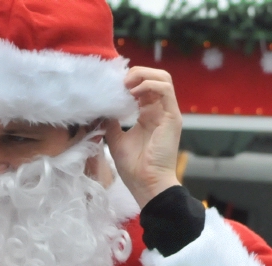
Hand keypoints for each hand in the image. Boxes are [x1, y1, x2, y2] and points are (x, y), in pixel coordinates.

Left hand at [104, 67, 182, 207]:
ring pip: (162, 78)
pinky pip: (165, 89)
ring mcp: (168, 112)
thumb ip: (111, 122)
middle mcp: (160, 110)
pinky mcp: (173, 116)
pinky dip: (148, 85)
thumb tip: (101, 109)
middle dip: (136, 74)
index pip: (143, 87)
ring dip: (142, 76)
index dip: (129, 80)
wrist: (147, 183)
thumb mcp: (116, 139)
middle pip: (155, 78)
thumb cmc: (134, 166)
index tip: (111, 83)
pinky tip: (133, 93)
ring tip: (125, 85)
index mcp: (149, 114)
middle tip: (118, 81)